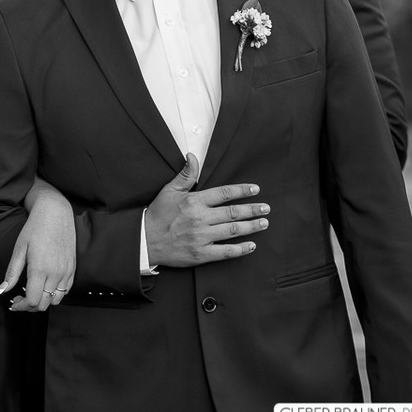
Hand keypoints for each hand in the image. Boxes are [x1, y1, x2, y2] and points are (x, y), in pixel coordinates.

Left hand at [0, 188, 75, 312]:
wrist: (55, 212)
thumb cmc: (34, 228)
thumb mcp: (19, 249)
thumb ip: (11, 273)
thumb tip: (1, 291)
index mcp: (40, 269)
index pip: (32, 301)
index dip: (20, 306)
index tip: (13, 302)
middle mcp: (55, 273)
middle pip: (43, 304)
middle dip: (29, 306)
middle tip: (18, 297)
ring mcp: (66, 272)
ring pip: (56, 300)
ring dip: (43, 301)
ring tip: (32, 291)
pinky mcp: (72, 268)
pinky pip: (66, 290)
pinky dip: (55, 294)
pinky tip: (45, 285)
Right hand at [144, 154, 269, 267]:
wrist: (145, 241)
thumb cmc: (157, 215)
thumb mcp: (169, 191)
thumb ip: (186, 175)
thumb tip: (192, 157)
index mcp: (194, 201)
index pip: (224, 193)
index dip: (242, 191)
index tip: (255, 190)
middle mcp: (200, 218)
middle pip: (233, 212)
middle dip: (252, 210)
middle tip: (266, 208)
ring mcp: (201, 237)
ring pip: (233, 230)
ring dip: (251, 226)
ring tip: (263, 223)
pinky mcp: (201, 254)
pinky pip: (226, 252)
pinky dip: (241, 249)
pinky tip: (251, 245)